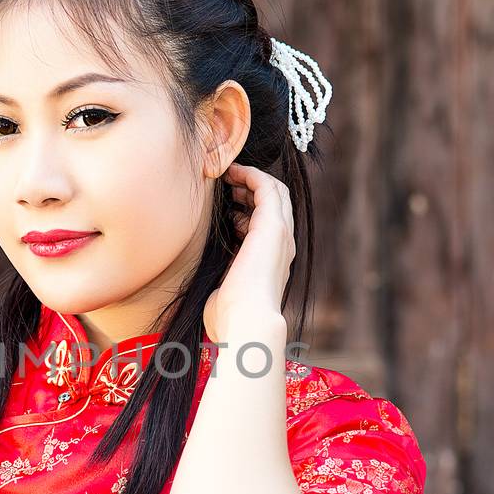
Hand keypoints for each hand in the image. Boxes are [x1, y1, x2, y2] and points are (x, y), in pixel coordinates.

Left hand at [204, 162, 294, 345]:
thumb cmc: (230, 315)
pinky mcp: (273, 226)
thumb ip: (224, 273)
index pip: (269, 225)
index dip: (250, 210)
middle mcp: (283, 246)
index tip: (228, 206)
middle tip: (229, 185)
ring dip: (251, 180)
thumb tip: (211, 271)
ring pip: (275, 192)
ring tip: (228, 176)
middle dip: (252, 190)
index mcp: (273, 261)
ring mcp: (281, 235)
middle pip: (276, 204)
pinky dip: (251, 176)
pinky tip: (233, 173)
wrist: (246, 321)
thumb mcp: (225, 288)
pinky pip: (267, 188)